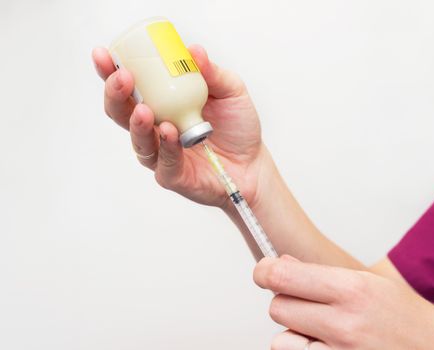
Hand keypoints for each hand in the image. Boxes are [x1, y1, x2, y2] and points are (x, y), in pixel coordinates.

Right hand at [92, 45, 269, 208]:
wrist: (253, 164)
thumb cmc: (237, 127)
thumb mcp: (231, 91)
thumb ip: (212, 73)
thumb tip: (194, 50)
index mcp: (162, 103)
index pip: (129, 86)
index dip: (111, 71)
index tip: (103, 54)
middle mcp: (155, 128)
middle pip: (121, 112)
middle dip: (116, 94)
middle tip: (122, 78)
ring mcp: (161, 153)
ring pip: (138, 140)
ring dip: (136, 123)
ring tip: (144, 110)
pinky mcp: (173, 176)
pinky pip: (163, 162)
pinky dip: (166, 147)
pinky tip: (170, 132)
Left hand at [253, 255, 433, 349]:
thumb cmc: (407, 319)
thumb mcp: (371, 283)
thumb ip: (323, 275)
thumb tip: (281, 264)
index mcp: (352, 289)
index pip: (282, 277)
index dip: (265, 271)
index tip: (264, 271)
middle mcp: (344, 323)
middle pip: (277, 307)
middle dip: (284, 301)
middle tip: (304, 301)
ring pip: (280, 339)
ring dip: (291, 331)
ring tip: (316, 327)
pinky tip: (319, 345)